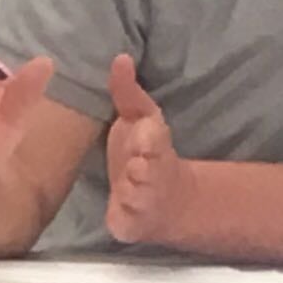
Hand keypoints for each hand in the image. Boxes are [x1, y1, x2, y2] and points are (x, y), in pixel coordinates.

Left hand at [100, 53, 195, 246]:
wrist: (164, 201)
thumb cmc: (143, 153)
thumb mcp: (137, 120)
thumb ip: (127, 93)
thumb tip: (120, 58)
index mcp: (155, 146)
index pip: (155, 140)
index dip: (149, 139)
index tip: (143, 135)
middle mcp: (152, 175)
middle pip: (148, 170)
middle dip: (142, 168)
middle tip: (136, 166)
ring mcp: (143, 201)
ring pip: (137, 197)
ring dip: (131, 192)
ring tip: (128, 189)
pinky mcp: (131, 225)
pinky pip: (125, 224)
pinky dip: (122, 220)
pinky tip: (119, 215)